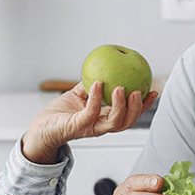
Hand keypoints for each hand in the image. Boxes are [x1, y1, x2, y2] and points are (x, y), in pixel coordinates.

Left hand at [20, 81, 156, 163]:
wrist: (41, 128)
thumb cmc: (59, 114)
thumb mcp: (78, 95)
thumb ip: (91, 84)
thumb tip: (104, 66)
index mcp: (104, 120)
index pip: (129, 115)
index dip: (143, 106)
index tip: (153, 91)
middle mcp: (100, 127)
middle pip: (127, 122)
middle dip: (137, 109)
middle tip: (139, 91)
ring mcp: (90, 128)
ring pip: (114, 123)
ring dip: (121, 106)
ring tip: (122, 89)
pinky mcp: (77, 126)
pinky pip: (90, 113)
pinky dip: (96, 98)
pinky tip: (97, 84)